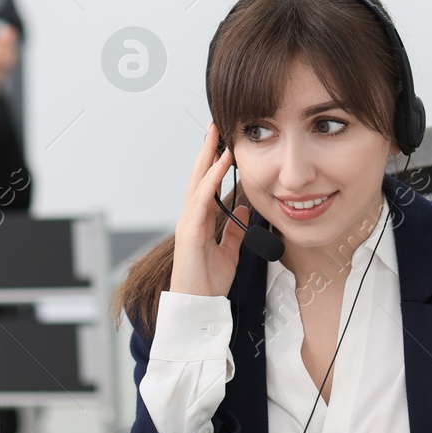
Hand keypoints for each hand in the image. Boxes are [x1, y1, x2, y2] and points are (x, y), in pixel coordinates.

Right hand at [169, 123, 248, 296]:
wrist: (198, 305)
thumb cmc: (209, 281)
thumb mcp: (230, 251)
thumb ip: (235, 230)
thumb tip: (243, 208)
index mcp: (200, 221)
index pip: (206, 184)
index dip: (213, 162)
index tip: (222, 141)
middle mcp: (191, 217)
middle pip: (198, 176)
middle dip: (206, 150)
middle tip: (214, 126)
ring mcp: (188, 223)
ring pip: (197, 182)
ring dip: (207, 158)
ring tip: (216, 136)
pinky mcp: (190, 232)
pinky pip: (201, 200)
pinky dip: (210, 180)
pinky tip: (220, 164)